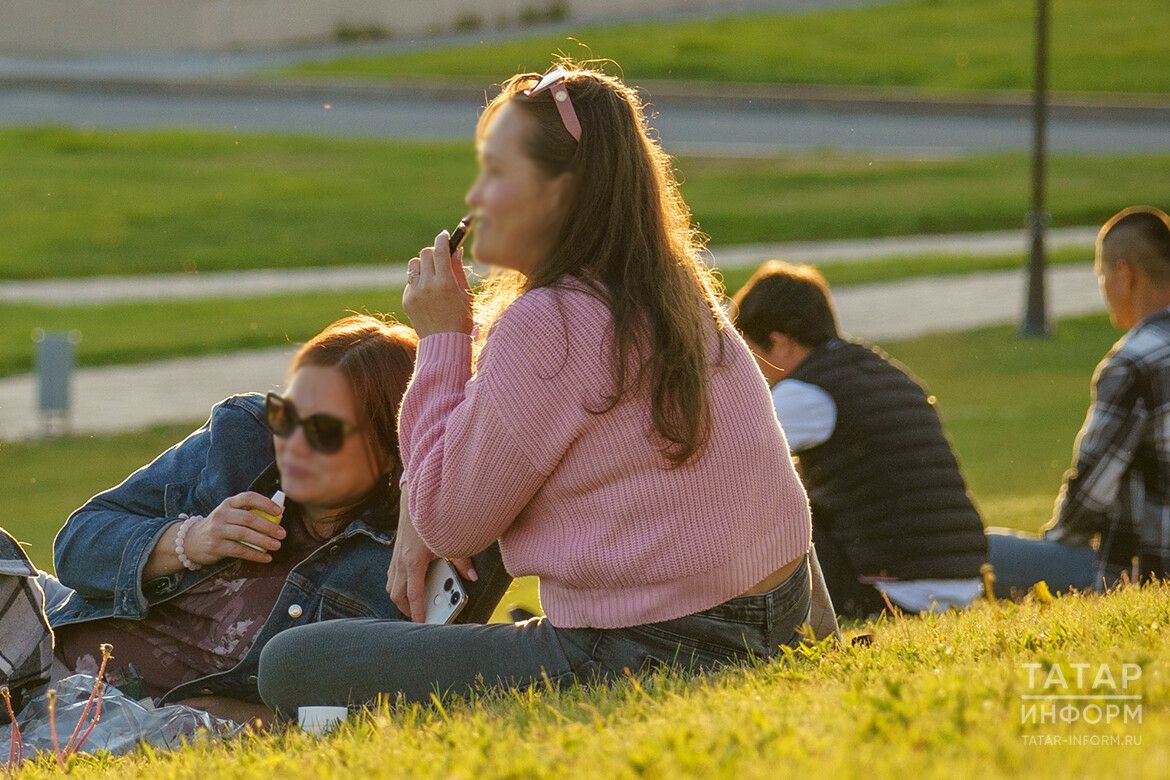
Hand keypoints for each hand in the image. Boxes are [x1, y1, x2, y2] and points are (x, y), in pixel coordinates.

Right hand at [183, 491, 285, 564]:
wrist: (192, 541)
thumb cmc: (220, 526)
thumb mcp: (231, 514)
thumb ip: (250, 512)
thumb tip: (279, 514)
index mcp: (229, 503)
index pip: (248, 497)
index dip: (265, 503)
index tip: (279, 511)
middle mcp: (222, 514)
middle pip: (249, 518)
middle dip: (268, 526)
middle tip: (282, 534)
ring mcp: (217, 530)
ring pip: (244, 535)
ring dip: (264, 541)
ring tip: (277, 545)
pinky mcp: (216, 546)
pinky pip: (239, 550)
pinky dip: (255, 555)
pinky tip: (266, 557)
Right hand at [386, 485, 476, 621]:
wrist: (414, 498)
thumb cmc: (429, 520)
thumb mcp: (448, 541)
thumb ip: (461, 561)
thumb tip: (472, 576)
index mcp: (413, 562)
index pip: (413, 595)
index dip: (417, 612)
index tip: (422, 624)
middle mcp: (401, 562)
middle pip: (397, 595)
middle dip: (406, 609)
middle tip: (420, 617)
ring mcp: (395, 557)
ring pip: (392, 586)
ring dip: (400, 598)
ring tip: (414, 605)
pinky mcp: (395, 552)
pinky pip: (392, 576)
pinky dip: (398, 585)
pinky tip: (409, 585)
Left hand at [402, 231, 472, 337]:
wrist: (444, 343)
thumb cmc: (461, 319)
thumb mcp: (465, 294)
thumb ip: (458, 270)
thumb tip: (456, 250)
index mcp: (445, 283)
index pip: (440, 250)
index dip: (442, 239)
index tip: (444, 235)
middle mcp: (428, 286)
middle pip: (425, 253)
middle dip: (433, 251)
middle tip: (440, 258)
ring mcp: (415, 293)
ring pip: (414, 264)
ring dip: (424, 264)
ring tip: (432, 275)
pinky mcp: (407, 300)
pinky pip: (411, 280)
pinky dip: (419, 280)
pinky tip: (428, 292)